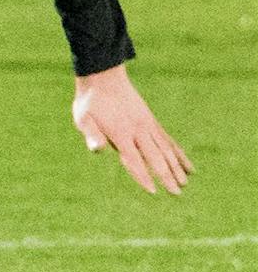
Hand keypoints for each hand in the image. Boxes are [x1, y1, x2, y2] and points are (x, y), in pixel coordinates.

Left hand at [72, 66, 191, 194]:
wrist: (104, 78)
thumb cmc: (90, 102)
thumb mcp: (83, 118)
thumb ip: (91, 134)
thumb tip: (97, 149)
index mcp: (120, 133)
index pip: (133, 159)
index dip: (143, 176)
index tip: (153, 191)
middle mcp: (138, 130)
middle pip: (155, 157)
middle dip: (166, 176)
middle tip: (177, 194)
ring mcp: (148, 126)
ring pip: (166, 150)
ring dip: (177, 168)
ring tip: (185, 184)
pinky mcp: (152, 122)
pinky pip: (169, 141)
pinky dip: (179, 154)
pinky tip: (189, 167)